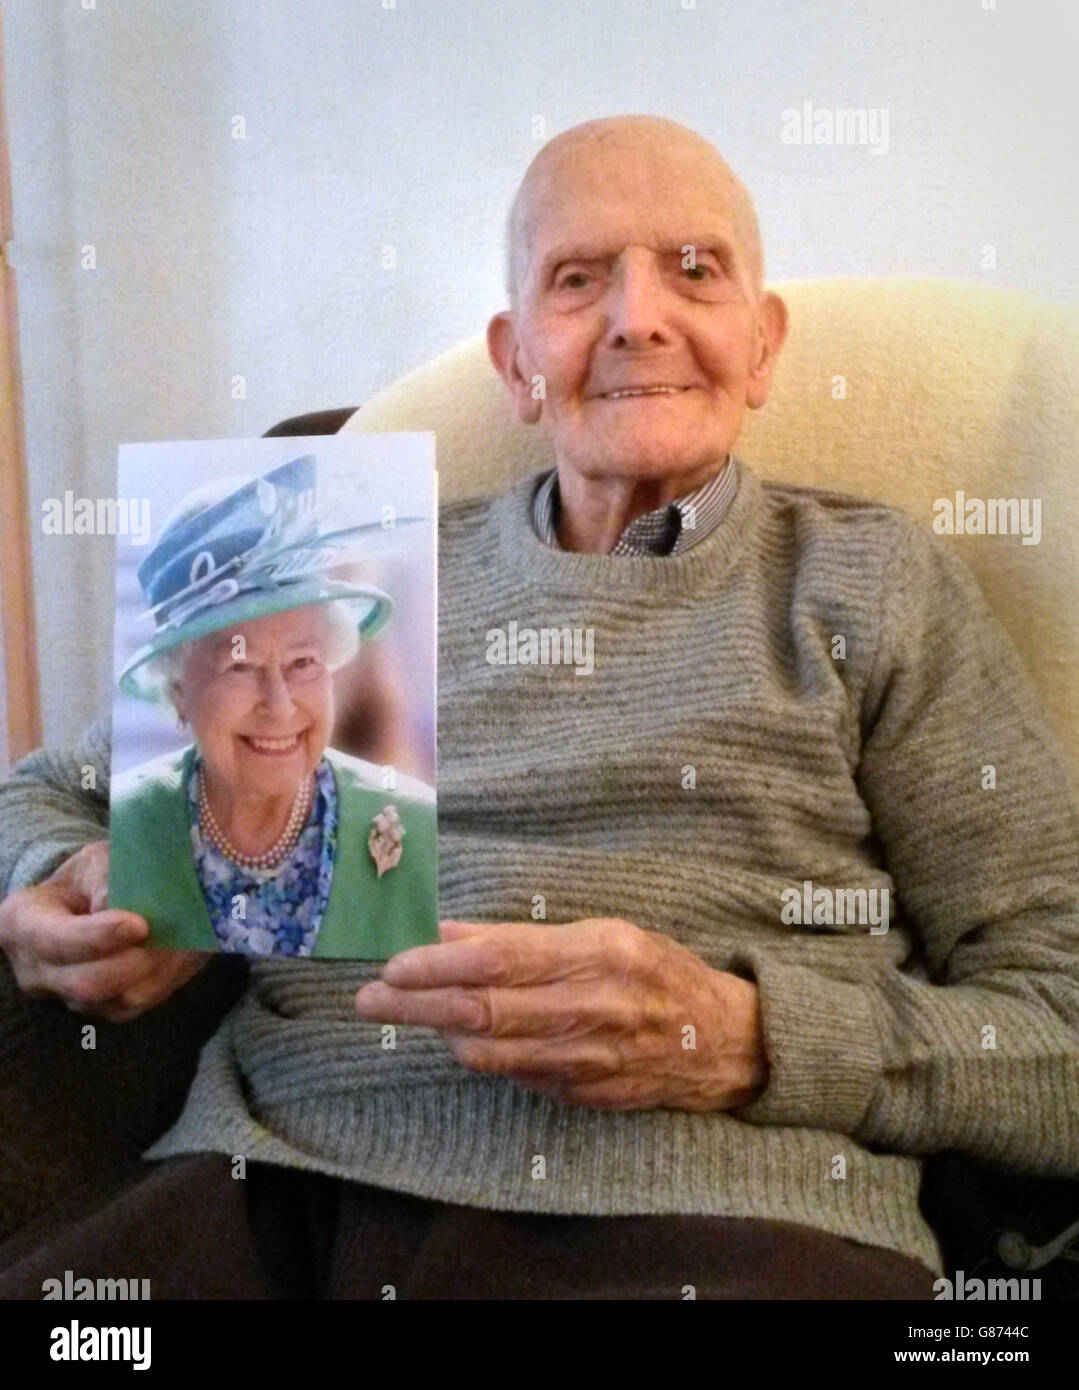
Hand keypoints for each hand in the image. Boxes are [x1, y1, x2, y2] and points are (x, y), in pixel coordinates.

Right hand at [0, 840, 207, 1022]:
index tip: (140, 924)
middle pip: (87, 984)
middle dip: (135, 961)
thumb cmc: (90, 877)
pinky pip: (142, 1006)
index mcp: (22, 924)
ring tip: (186, 939)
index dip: (99, 937)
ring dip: (160, 972)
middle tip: (170, 934)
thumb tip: (132, 909)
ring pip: (120, 1002)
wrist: (89, 903)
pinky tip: (185, 952)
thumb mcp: (94, 862)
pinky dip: (170, 980)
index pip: (57, 941)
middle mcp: (38, 972)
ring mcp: (69, 998)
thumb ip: (108, 879)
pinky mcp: (106, 1010)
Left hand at [355, 917, 768, 1110]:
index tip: (394, 963)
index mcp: (598, 953)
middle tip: (368, 999)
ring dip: (440, 1033)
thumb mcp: (602, 933)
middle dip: (415, 1004)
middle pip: (483, 1009)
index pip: (500, 959)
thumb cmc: (658, 972)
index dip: (439, 963)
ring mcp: (588, 1059)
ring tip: (405, 1013)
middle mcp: (592, 1008)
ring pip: (491, 1051)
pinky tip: (461, 1039)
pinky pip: (516, 1077)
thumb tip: (450, 930)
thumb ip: (523, 937)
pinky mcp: (585, 1095)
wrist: (722, 1042)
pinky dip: (481, 1057)